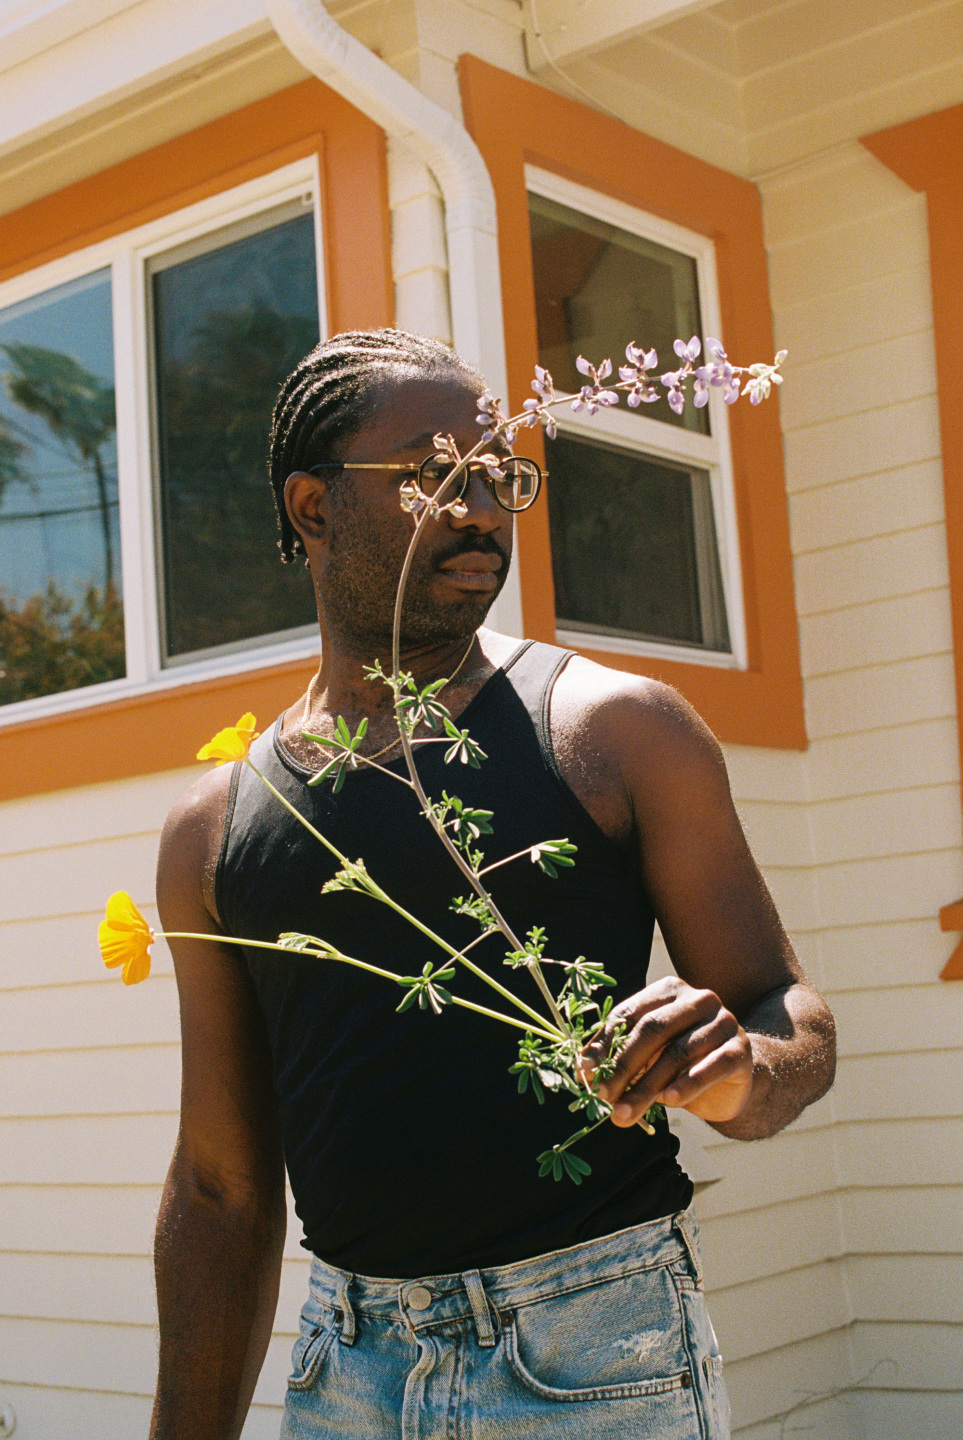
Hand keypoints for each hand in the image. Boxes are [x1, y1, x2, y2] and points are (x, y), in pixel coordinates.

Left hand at [583, 976, 753, 1126]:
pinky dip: (688, 1084)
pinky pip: (712, 1066)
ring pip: (678, 1052)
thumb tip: (583, 1068)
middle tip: (603, 1097)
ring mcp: (722, 1022)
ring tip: (626, 1112)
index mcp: (668, 991)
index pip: (629, 1013)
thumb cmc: (681, 1064)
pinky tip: (669, 1102)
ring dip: (647, 1086)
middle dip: (623, 1067)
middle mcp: (697, 999)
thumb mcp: (647, 1056)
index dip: (605, 1043)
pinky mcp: (740, 1049)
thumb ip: (619, 1055)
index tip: (585, 1072)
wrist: (733, 1080)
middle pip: (652, 1030)